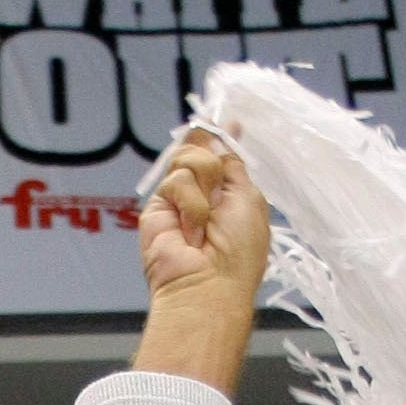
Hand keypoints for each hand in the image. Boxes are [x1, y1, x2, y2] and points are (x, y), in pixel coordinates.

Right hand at [129, 129, 268, 393]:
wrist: (209, 283)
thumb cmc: (239, 250)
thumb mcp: (248, 197)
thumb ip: (232, 164)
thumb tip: (225, 128)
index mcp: (230, 193)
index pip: (221, 153)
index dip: (221, 136)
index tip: (230, 121)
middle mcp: (203, 194)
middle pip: (202, 149)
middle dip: (213, 165)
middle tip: (219, 196)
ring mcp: (178, 200)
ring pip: (186, 160)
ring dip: (202, 186)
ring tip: (205, 222)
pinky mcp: (157, 208)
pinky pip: (173, 180)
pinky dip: (188, 203)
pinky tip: (190, 230)